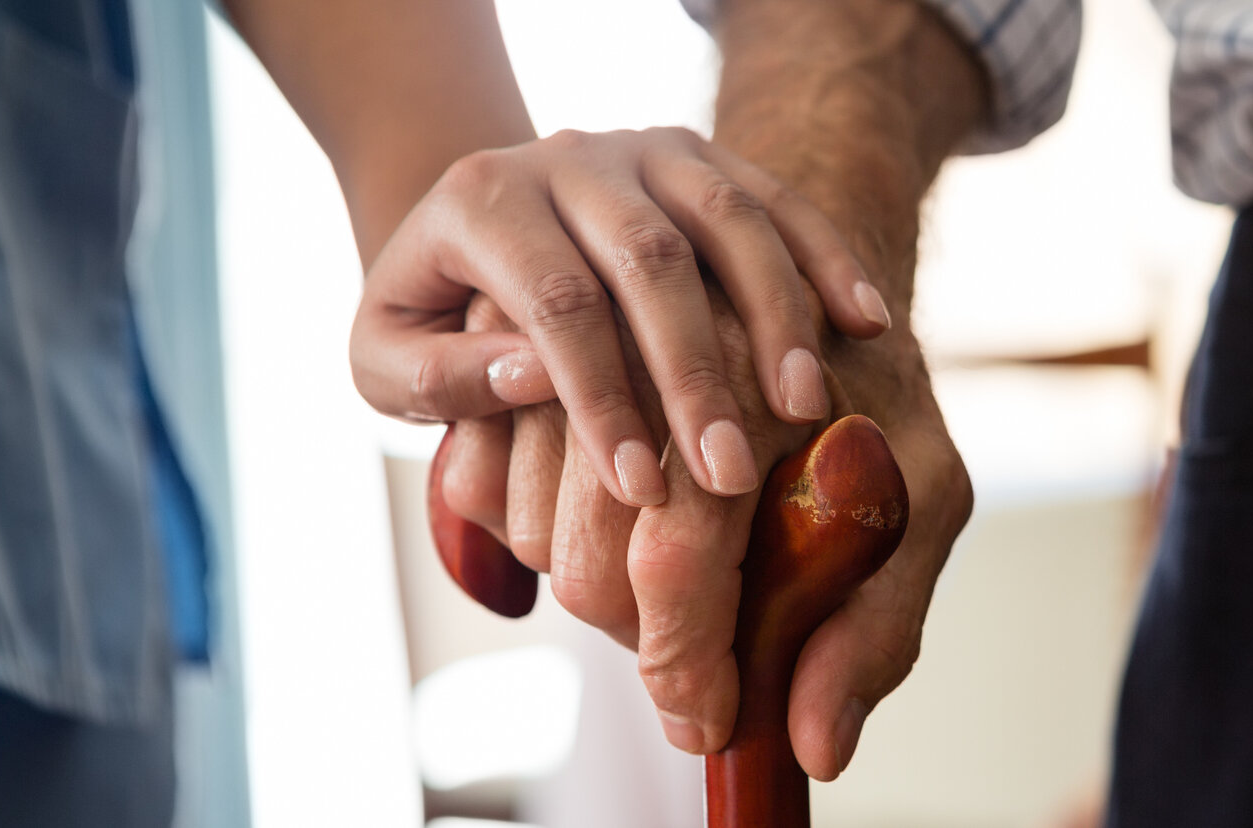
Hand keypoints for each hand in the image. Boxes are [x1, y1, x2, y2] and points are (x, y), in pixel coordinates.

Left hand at [350, 127, 890, 506]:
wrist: (475, 225)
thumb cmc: (435, 313)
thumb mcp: (386, 358)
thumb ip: (441, 378)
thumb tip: (529, 379)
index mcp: (485, 201)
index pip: (555, 303)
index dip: (601, 400)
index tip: (640, 491)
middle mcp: (570, 159)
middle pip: (651, 259)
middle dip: (697, 373)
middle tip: (730, 473)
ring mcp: (647, 149)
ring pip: (729, 218)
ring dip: (777, 315)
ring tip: (804, 407)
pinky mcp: (706, 155)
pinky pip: (780, 197)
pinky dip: (827, 257)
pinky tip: (866, 323)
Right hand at [443, 286, 970, 781]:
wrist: (817, 289)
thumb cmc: (878, 402)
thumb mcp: (926, 500)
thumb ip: (878, 627)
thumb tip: (816, 747)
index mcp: (756, 389)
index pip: (680, 556)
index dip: (685, 665)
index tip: (706, 725)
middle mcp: (649, 357)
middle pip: (592, 562)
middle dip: (643, 636)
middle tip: (705, 640)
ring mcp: (577, 350)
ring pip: (528, 532)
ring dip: (588, 587)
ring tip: (670, 570)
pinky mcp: (526, 350)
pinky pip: (478, 481)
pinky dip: (524, 530)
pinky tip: (605, 525)